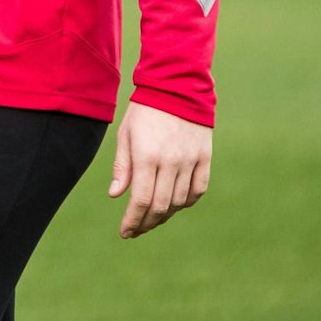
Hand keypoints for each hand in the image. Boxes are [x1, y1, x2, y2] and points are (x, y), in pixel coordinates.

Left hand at [108, 102, 211, 238]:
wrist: (177, 88)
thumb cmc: (145, 112)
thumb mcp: (125, 135)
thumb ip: (122, 167)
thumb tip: (116, 195)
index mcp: (147, 157)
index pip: (141, 200)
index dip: (133, 221)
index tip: (125, 232)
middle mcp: (170, 162)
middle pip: (161, 206)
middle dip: (146, 223)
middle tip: (136, 230)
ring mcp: (190, 161)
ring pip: (180, 201)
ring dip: (166, 214)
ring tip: (152, 217)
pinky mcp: (205, 158)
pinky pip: (198, 189)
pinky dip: (187, 202)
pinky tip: (176, 205)